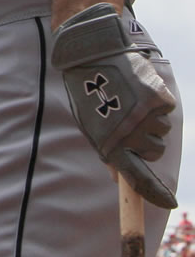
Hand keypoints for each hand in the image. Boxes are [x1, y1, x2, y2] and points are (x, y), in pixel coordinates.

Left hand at [51, 2, 176, 208]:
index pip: (137, 177)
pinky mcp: (159, 97)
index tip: (168, 203)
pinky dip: (157, 100)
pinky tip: (138, 87)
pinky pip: (166, 108)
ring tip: (128, 98)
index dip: (153, 192)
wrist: (91, 53)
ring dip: (150, 119)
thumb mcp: (89, 124)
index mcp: (110, 143)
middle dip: (145, 141)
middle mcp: (131, 133)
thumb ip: (107, 151)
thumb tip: (119, 180)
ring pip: (162, 130)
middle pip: (154, 153)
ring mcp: (147, 115)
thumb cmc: (87, 90)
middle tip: (129, 121)